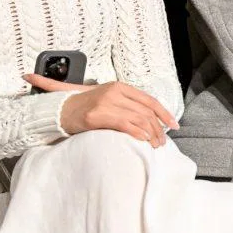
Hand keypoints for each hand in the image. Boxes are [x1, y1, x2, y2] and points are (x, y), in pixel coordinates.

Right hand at [27, 75, 176, 146]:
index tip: (174, 125)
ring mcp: (106, 102)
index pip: (150, 100)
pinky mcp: (97, 115)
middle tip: (161, 142)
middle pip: (146, 112)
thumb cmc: (84, 108)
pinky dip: (137, 133)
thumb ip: (127, 105)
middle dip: (158, 128)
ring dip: (150, 134)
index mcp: (120, 87)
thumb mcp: (107, 100)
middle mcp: (115, 91)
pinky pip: (125, 124)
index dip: (165, 114)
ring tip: (154, 145)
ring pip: (138, 118)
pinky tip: (142, 140)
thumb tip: (148, 119)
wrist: (58, 111)